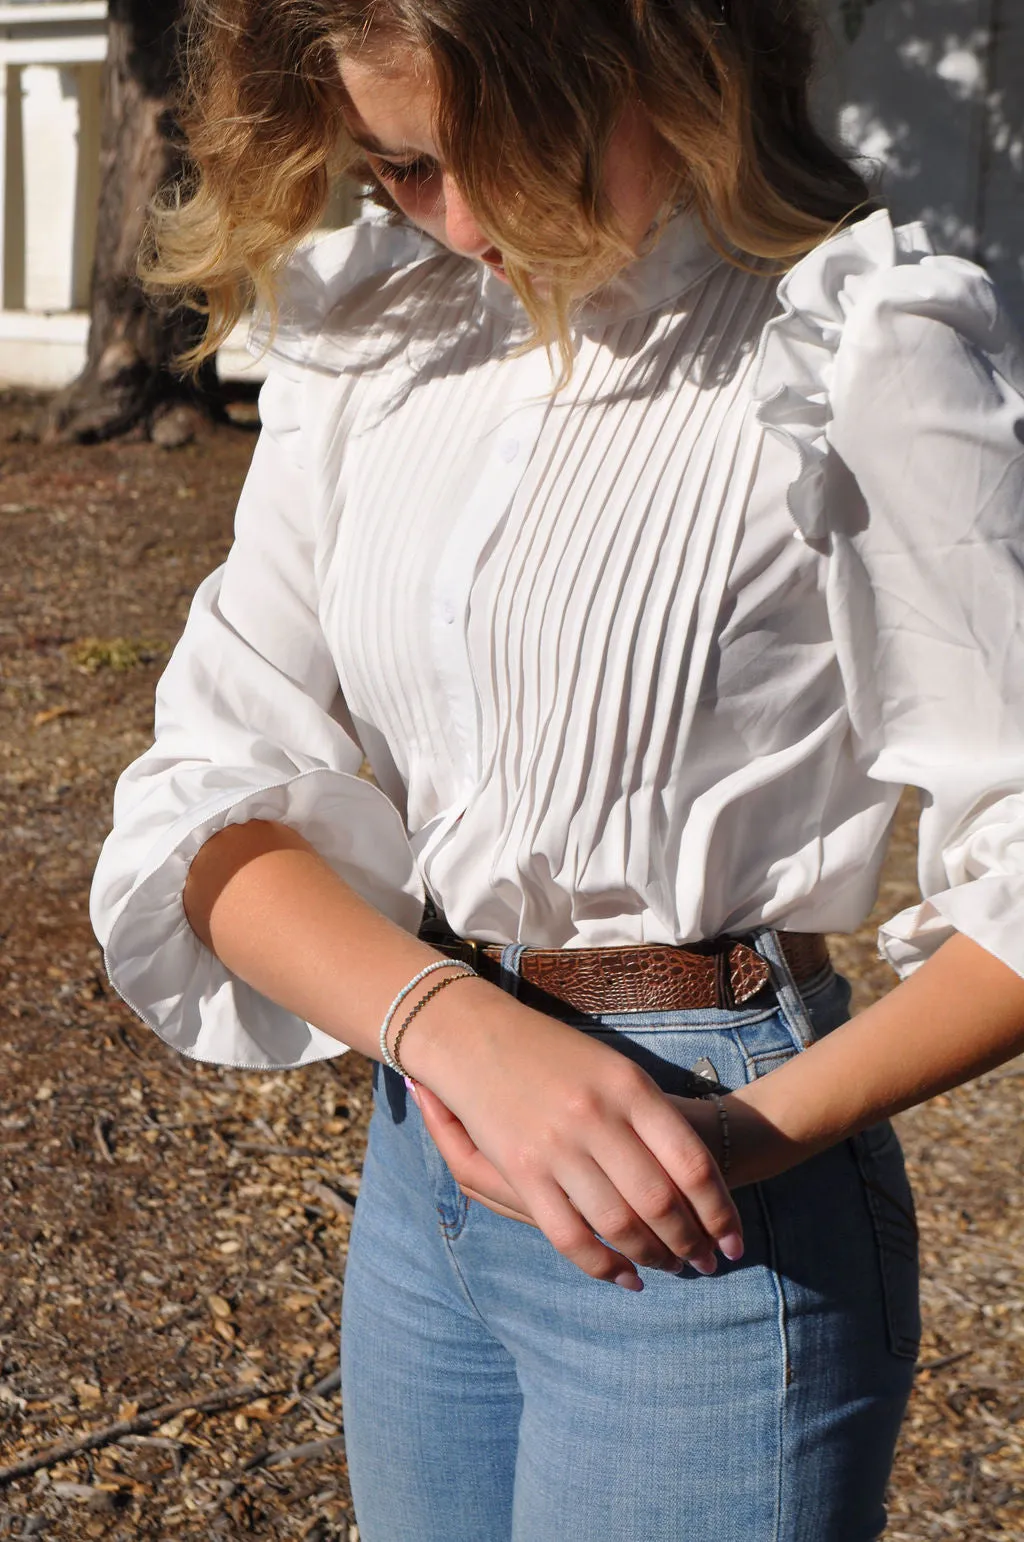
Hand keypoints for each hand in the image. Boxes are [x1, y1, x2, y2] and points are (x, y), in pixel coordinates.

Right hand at [401, 993, 744, 1289]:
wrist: (477, 1034)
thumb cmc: (556, 1052)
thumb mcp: (615, 1068)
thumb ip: (654, 1116)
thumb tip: (699, 1178)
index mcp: (630, 1086)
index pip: (692, 1163)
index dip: (720, 1212)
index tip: (734, 1240)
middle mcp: (597, 1117)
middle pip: (660, 1201)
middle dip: (691, 1242)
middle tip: (707, 1263)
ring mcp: (557, 1146)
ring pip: (619, 1224)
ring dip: (653, 1256)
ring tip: (671, 1268)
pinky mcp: (522, 1172)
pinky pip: (570, 1236)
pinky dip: (603, 1266)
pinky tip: (625, 1277)